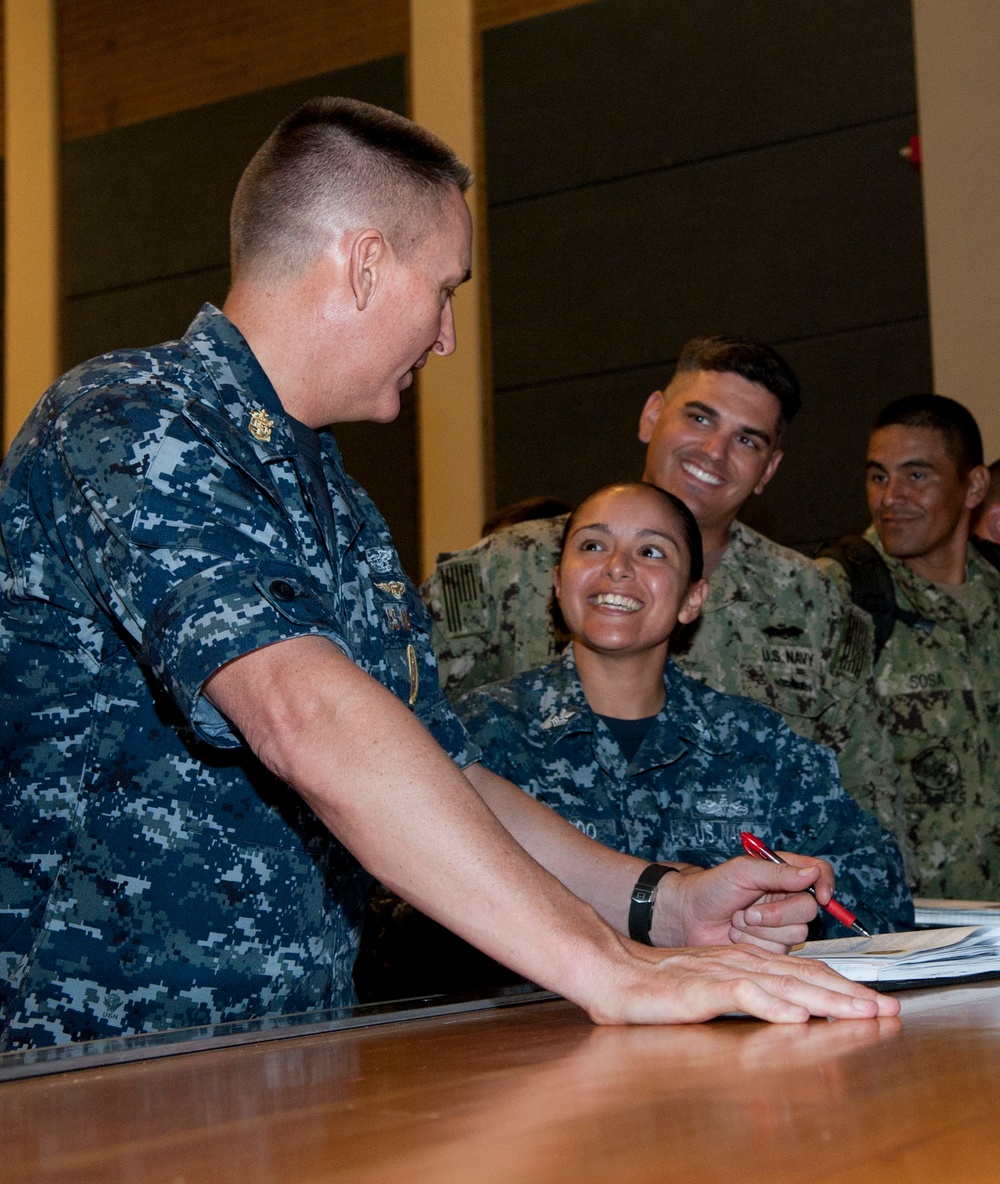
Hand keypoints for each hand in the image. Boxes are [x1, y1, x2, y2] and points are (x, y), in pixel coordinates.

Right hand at [585, 941, 900, 1024]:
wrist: (607, 972)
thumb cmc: (654, 987)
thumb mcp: (709, 990)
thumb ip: (746, 996)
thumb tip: (791, 1011)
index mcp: (743, 963)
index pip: (802, 974)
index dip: (842, 988)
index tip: (877, 1006)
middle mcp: (739, 963)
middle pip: (803, 976)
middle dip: (849, 994)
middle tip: (887, 1009)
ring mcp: (719, 974)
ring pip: (782, 982)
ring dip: (825, 997)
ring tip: (859, 1011)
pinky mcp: (697, 990)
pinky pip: (740, 994)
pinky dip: (771, 1003)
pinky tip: (795, 1013)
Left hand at [653, 855, 835, 951]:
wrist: (688, 918)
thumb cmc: (711, 888)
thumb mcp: (742, 871)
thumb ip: (778, 871)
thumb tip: (812, 872)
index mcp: (782, 873)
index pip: (819, 873)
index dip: (825, 884)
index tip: (821, 895)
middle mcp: (785, 899)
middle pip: (809, 910)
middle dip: (776, 914)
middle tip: (748, 911)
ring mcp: (780, 925)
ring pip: (795, 934)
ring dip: (761, 929)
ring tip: (738, 920)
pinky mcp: (772, 948)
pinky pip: (779, 950)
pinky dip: (755, 943)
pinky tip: (738, 935)